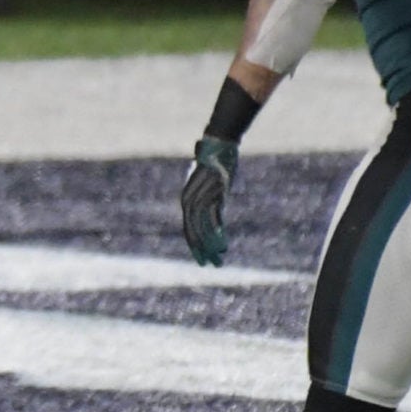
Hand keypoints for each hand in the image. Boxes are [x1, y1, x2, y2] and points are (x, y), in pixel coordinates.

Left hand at [180, 135, 238, 266]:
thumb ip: (210, 204)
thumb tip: (215, 220)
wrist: (217, 145)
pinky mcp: (213, 193)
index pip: (189, 229)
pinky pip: (213, 217)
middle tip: (211, 266)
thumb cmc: (213, 165)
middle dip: (202, 250)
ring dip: (211, 245)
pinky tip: (223, 245)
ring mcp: (201, 196)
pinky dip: (217, 232)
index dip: (195, 246)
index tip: (202, 261)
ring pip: (202, 228)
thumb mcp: (210, 187)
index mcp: (187, 199)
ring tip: (219, 260)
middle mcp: (190, 200)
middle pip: (194, 231)